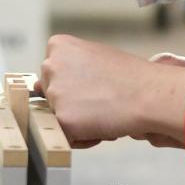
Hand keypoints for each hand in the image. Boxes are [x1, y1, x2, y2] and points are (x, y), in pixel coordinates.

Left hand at [36, 34, 184, 148]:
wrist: (149, 94)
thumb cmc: (129, 77)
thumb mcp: (93, 58)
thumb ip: (67, 68)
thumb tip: (35, 86)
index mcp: (58, 46)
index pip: (51, 74)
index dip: (73, 86)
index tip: (93, 87)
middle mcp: (50, 66)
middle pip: (50, 96)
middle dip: (72, 104)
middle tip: (100, 101)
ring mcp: (54, 94)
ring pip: (57, 118)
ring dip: (78, 121)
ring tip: (103, 112)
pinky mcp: (62, 119)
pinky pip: (66, 137)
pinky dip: (83, 138)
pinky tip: (102, 126)